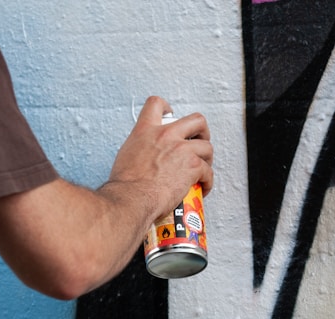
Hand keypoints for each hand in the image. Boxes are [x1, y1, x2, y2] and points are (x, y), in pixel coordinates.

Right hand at [108, 96, 213, 220]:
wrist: (132, 199)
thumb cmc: (126, 185)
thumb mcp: (126, 156)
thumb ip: (140, 149)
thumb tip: (146, 158)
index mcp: (146, 130)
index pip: (156, 104)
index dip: (168, 108)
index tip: (172, 116)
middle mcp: (166, 135)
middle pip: (196, 120)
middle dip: (202, 132)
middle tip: (199, 143)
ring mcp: (182, 149)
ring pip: (207, 147)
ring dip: (207, 160)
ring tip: (202, 170)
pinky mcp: (193, 166)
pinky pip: (208, 172)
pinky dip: (207, 182)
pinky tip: (202, 188)